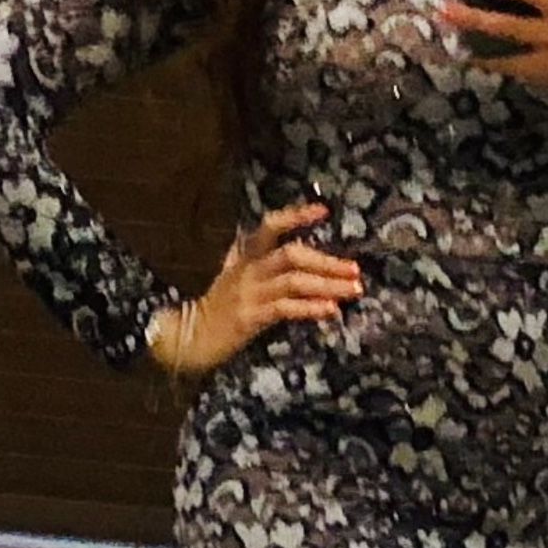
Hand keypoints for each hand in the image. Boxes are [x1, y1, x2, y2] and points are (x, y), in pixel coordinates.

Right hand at [147, 204, 362, 379]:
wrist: (191, 336)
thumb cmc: (217, 307)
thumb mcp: (233, 275)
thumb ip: (255, 259)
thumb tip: (288, 249)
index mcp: (245, 256)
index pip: (271, 226)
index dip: (296, 216)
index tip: (324, 211)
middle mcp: (249, 270)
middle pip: (293, 255)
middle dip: (328, 262)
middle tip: (356, 270)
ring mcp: (249, 293)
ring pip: (294, 281)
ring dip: (328, 285)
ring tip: (353, 290)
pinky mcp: (251, 317)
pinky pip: (286, 308)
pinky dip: (311, 308)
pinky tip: (330, 310)